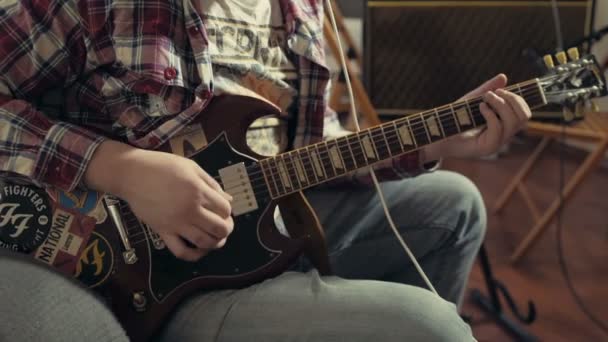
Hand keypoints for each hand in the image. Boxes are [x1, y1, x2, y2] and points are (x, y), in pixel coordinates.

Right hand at [85, 141, 233, 260]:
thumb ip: (211, 184)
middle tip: (224, 226)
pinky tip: (199, 249)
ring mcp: (176, 223)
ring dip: (215, 243)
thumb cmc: (161, 166)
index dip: (228, 211)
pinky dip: (194, 255)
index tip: (223, 209)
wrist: (131, 174)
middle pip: (219, 228)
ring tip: (216, 238)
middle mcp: (189, 210)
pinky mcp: (162, 232)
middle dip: (227, 229)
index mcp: (198, 191)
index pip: (225, 209)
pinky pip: (180, 251)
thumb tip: (228, 200)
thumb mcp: (191, 167)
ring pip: (204, 242)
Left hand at [424, 74, 531, 160]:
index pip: (524, 114)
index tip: (500, 90)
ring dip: (501, 105)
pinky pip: (497, 130)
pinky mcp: (486, 148)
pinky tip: (480, 107)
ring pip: (513, 123)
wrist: (437, 136)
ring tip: (485, 98)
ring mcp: (496, 143)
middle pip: (524, 117)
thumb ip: (487, 89)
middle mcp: (504, 136)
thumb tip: (503, 77)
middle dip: (512, 100)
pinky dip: (491, 114)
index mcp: (504, 125)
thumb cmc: (454, 119)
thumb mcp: (471, 101)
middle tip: (494, 93)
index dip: (517, 99)